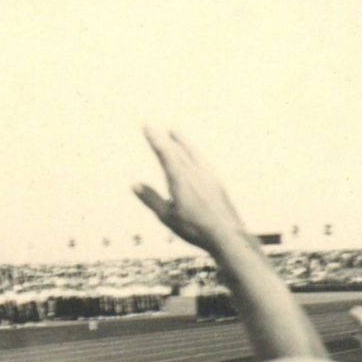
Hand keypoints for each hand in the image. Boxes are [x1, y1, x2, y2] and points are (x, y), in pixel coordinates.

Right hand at [133, 127, 246, 250]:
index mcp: (180, 178)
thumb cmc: (196, 228)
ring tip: (176, 133)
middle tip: (155, 128)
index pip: (164, 153)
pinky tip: (196, 155)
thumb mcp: (167, 216)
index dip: (155, 139)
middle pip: (177, 150)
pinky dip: (194, 152)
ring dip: (182, 141)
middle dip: (165, 138)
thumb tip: (135, 185)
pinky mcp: (216, 182)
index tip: (147, 126)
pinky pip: (202, 160)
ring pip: (192, 152)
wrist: (226, 235)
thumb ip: (151, 199)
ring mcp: (207, 175)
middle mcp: (194, 172)